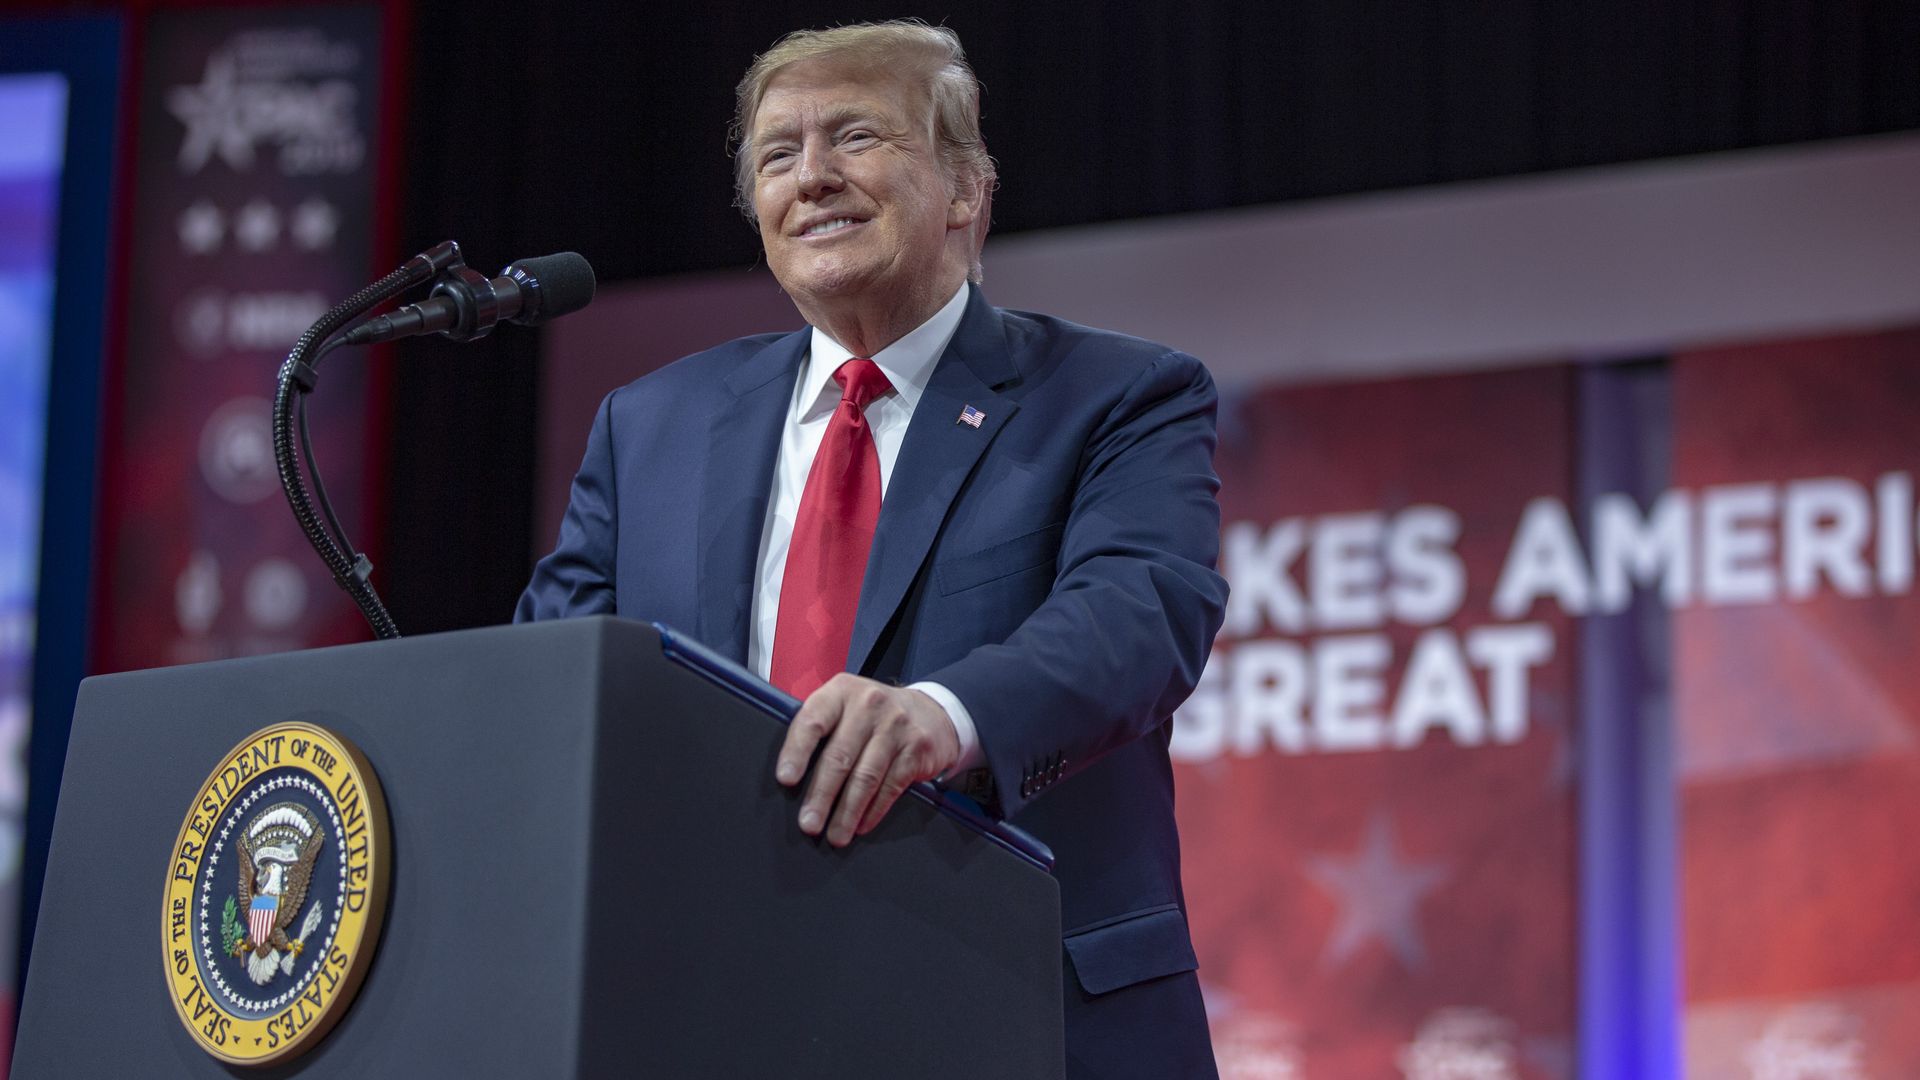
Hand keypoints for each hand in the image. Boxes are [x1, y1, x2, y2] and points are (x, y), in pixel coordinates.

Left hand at [775, 674, 959, 846]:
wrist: (933, 713)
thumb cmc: (874, 716)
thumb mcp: (846, 708)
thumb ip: (821, 730)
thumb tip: (790, 778)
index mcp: (841, 692)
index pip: (813, 721)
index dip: (797, 751)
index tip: (786, 779)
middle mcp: (869, 704)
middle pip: (840, 755)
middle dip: (821, 795)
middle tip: (809, 823)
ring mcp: (896, 725)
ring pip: (866, 776)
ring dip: (848, 811)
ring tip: (835, 835)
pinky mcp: (917, 748)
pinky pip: (891, 786)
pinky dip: (874, 810)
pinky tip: (862, 825)